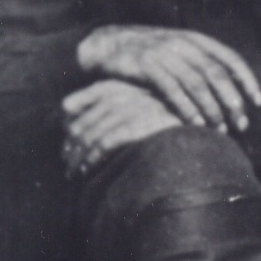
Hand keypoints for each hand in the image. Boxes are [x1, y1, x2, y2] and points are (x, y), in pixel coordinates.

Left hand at [61, 81, 181, 173]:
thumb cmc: (163, 115)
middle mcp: (120, 96)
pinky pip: (105, 142)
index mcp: (117, 87)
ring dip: (78, 157)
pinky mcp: (138, 125)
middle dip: (71, 148)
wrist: (197, 119)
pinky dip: (92, 157)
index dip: (68, 129)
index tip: (66, 147)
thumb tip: (64, 108)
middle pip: (82, 124)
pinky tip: (87, 169)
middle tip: (68, 165)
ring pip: (91, 136)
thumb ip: (99, 98)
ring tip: (73, 172)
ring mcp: (130, 110)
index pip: (78, 106)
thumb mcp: (133, 100)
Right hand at [77, 25, 260, 133]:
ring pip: (197, 84)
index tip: (258, 102)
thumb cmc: (149, 53)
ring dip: (211, 109)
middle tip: (241, 124)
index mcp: (196, 39)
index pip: (230, 59)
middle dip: (232, 101)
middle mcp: (183, 44)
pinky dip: (186, 108)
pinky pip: (172, 90)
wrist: (107, 44)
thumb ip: (200, 62)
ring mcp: (164, 53)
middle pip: (216, 75)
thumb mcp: (177, 49)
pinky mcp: (147, 66)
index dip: (246, 80)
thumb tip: (229, 90)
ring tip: (220, 130)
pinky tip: (195, 125)